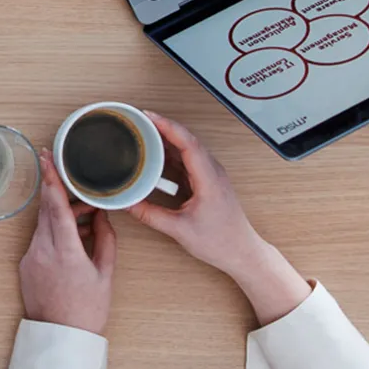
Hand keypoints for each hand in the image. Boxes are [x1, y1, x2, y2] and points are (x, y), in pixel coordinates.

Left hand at [18, 149, 115, 334]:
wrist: (61, 337)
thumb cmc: (87, 310)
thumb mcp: (105, 274)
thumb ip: (105, 239)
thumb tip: (101, 216)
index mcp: (66, 251)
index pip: (55, 206)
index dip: (52, 179)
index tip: (47, 157)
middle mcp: (43, 251)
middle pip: (48, 210)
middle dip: (62, 195)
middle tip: (82, 192)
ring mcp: (31, 257)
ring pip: (44, 224)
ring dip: (61, 216)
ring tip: (85, 222)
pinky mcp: (25, 264)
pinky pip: (39, 239)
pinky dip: (54, 233)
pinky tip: (72, 242)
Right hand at [123, 112, 309, 324]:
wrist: (242, 252)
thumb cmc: (220, 242)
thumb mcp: (179, 230)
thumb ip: (150, 214)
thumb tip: (127, 202)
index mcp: (209, 179)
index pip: (188, 143)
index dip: (167, 127)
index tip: (148, 117)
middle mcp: (212, 172)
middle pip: (186, 140)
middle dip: (162, 127)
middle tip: (138, 120)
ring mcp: (211, 176)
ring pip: (187, 149)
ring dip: (166, 139)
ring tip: (143, 133)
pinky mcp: (207, 182)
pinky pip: (187, 161)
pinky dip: (170, 155)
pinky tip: (155, 156)